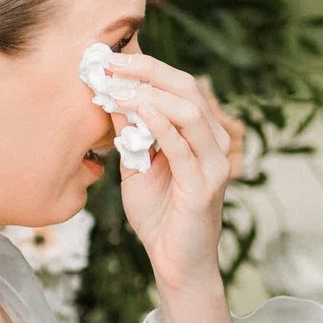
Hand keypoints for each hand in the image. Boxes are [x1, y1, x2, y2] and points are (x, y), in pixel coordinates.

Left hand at [102, 51, 248, 291]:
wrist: (176, 263)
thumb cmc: (159, 216)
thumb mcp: (136, 167)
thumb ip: (130, 135)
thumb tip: (111, 98)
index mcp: (199, 134)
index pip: (178, 86)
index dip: (147, 68)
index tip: (110, 59)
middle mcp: (212, 143)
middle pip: (187, 89)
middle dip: (148, 71)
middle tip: (111, 63)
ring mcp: (212, 164)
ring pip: (190, 112)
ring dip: (151, 94)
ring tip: (119, 87)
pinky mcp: (204, 186)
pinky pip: (183, 148)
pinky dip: (160, 124)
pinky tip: (139, 110)